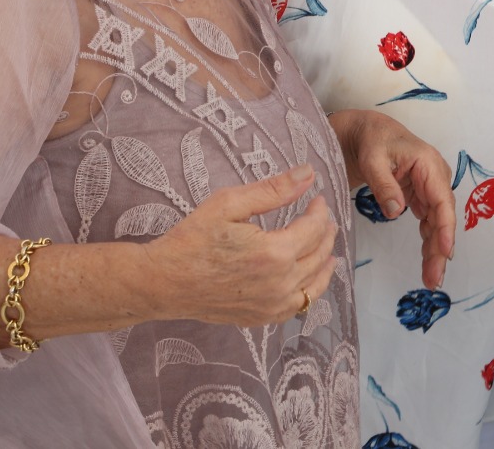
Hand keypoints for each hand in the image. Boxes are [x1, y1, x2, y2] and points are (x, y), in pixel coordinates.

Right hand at [146, 164, 339, 326]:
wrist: (164, 282)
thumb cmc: (193, 239)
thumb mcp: (230, 203)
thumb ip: (274, 190)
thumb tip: (308, 174)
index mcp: (275, 253)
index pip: (313, 228)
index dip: (319, 210)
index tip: (317, 199)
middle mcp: (280, 283)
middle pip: (319, 255)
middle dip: (326, 233)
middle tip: (324, 218)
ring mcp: (272, 305)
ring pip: (315, 283)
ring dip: (325, 262)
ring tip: (329, 248)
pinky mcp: (262, 318)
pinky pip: (299, 305)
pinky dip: (310, 290)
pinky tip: (310, 279)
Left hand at [330, 109, 454, 288]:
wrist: (368, 132)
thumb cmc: (371, 141)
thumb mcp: (372, 159)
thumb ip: (384, 185)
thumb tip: (396, 212)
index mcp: (428, 164)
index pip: (442, 200)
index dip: (445, 227)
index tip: (445, 252)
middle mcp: (436, 177)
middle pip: (443, 217)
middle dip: (440, 248)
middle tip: (434, 279)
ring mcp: (431, 188)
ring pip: (437, 223)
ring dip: (435, 250)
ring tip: (431, 278)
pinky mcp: (422, 196)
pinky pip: (429, 222)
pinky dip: (428, 241)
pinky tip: (428, 261)